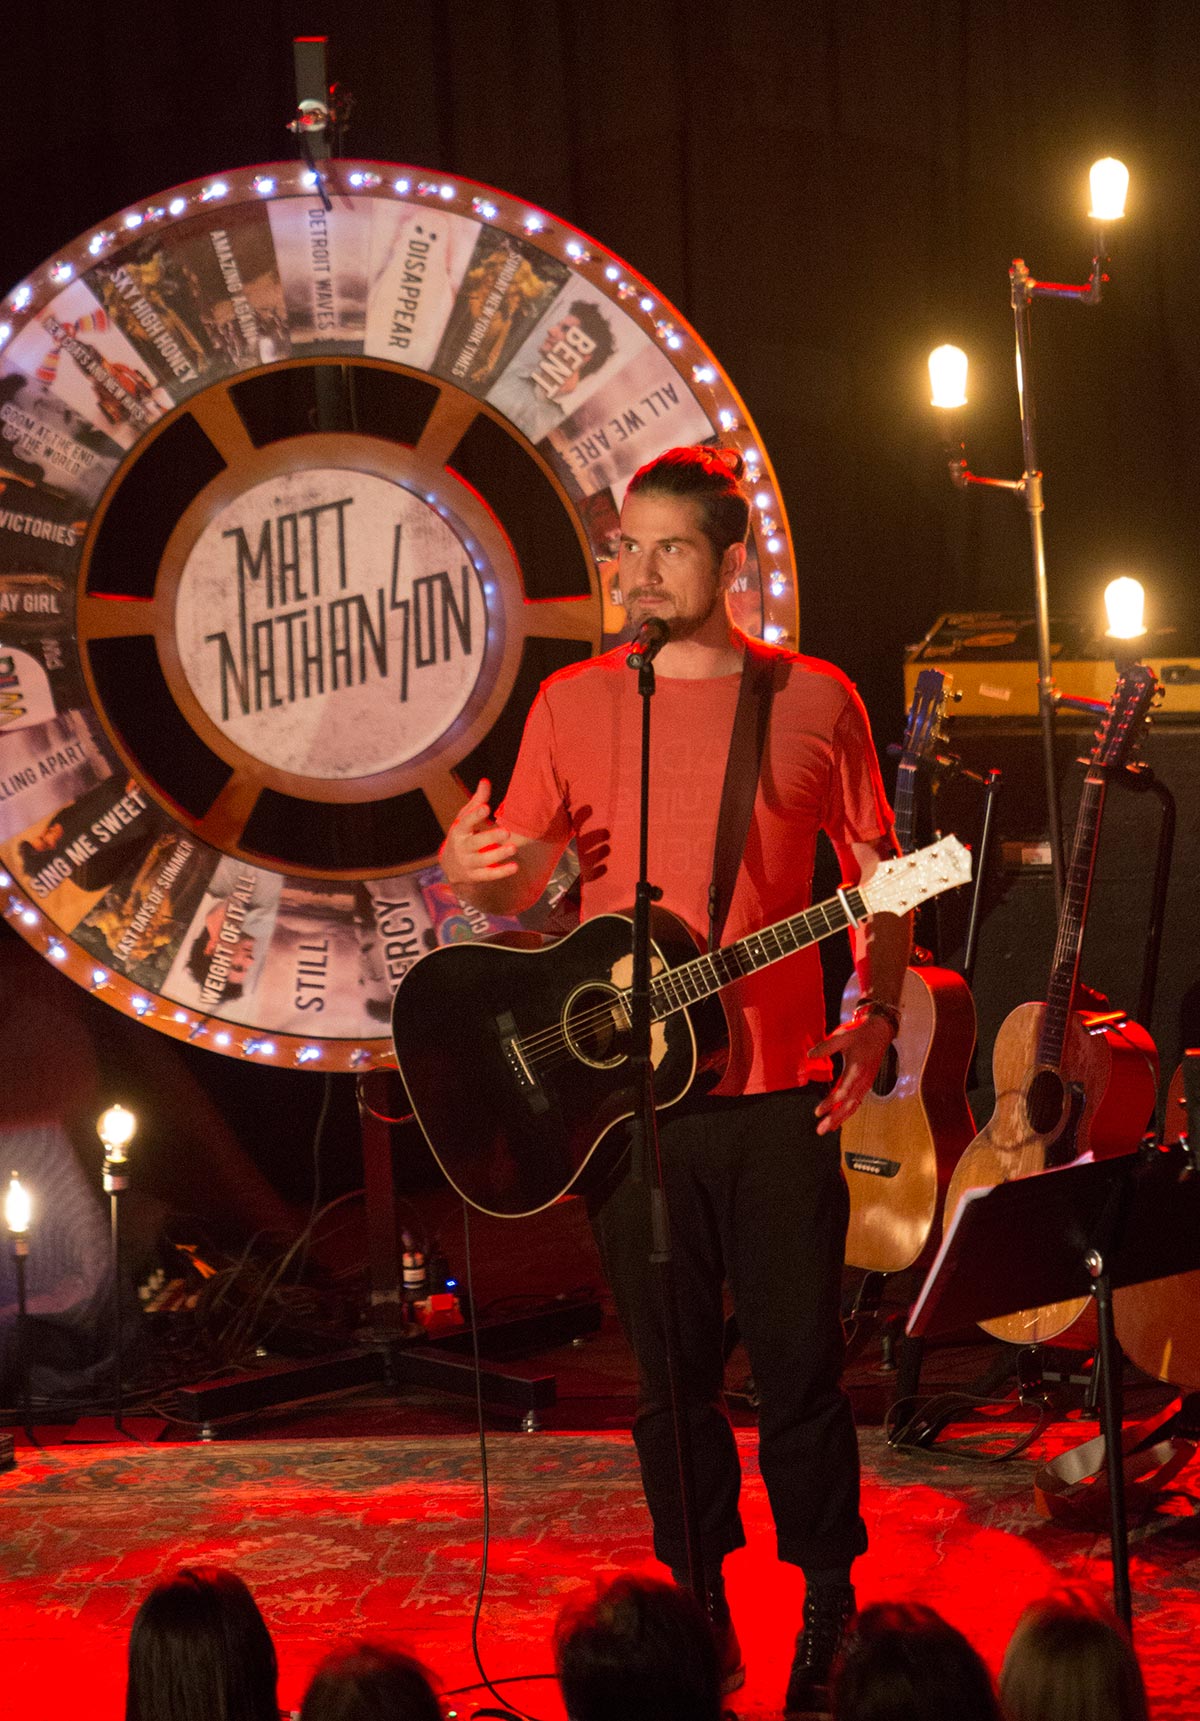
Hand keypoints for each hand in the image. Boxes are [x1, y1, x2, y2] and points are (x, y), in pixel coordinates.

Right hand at [440, 779, 518, 889]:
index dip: (475, 815)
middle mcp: (462, 847)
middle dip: (490, 837)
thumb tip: (485, 781)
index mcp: (459, 831)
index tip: (486, 808)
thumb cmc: (463, 835)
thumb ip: (477, 801)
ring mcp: (468, 863)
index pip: (465, 822)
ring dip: (498, 855)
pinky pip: (489, 875)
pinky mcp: (475, 875)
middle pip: (475, 843)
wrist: (450, 866)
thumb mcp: (465, 819)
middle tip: (506, 831)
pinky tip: (514, 866)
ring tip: (513, 848)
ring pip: (483, 860)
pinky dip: (501, 872)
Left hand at [810, 1013, 894, 1134]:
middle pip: (849, 1104)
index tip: (818, 1112)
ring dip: (841, 1118)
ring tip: (827, 1129)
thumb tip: (809, 1056)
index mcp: (857, 1069)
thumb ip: (826, 1047)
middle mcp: (863, 1080)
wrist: (880, 1032)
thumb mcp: (842, 1036)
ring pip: (854, 1106)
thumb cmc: (861, 1033)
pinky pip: (857, 1102)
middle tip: (821, 1130)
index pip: (843, 1091)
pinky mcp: (866, 1084)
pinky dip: (847, 1112)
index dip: (830, 1103)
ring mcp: (866, 1083)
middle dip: (835, 1118)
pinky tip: (839, 1118)